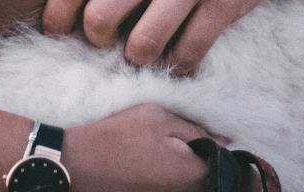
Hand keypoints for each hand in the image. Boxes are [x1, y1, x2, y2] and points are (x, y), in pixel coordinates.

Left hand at [42, 0, 303, 74]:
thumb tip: (70, 6)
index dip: (55, 15)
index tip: (56, 32)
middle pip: (100, 17)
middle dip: (96, 41)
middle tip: (106, 42)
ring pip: (143, 44)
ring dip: (137, 59)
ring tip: (143, 52)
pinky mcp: (223, 3)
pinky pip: (188, 52)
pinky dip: (178, 66)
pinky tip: (179, 59)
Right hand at [63, 103, 225, 191]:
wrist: (77, 164)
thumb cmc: (118, 136)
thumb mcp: (159, 118)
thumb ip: (196, 129)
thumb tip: (224, 139)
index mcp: (192, 173)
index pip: (225, 163)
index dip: (222, 145)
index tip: (211, 131)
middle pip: (208, 175)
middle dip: (205, 156)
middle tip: (187, 135)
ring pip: (190, 181)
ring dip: (187, 163)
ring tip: (165, 145)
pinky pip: (172, 185)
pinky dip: (170, 171)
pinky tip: (153, 157)